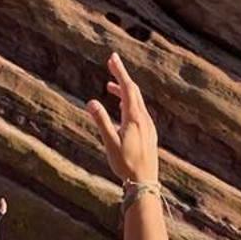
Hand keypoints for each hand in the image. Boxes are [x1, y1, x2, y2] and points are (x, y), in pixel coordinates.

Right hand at [86, 53, 158, 186]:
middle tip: (111, 63)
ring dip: (124, 91)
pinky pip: (140, 112)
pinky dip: (129, 104)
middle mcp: (144, 119)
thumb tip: (91, 102)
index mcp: (135, 118)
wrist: (145, 182)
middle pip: (134, 91)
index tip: (112, 57)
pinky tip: (122, 108)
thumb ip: (101, 121)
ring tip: (110, 87)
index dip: (120, 71)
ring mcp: (149, 126)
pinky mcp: (149, 134)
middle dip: (122, 76)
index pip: (127, 88)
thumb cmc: (126, 164)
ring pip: (137, 102)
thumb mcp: (110, 143)